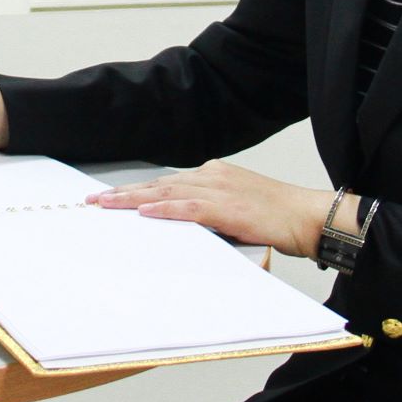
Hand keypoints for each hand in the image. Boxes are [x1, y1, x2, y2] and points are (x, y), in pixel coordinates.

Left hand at [87, 159, 347, 259]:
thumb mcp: (238, 210)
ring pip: (166, 193)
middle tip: (93, 200)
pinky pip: (189, 208)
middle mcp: (212, 176)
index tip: (112, 197)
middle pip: (159, 185)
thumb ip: (210, 214)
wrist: (308, 215)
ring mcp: (218, 190)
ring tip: (106, 205)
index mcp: (214, 175)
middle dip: (124, 194)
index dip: (138, 191)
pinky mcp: (227, 207)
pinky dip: (165, 210)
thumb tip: (184, 226)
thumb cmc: (277, 216)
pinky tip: (144, 212)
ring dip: (133, 200)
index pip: (167, 184)